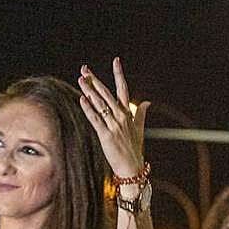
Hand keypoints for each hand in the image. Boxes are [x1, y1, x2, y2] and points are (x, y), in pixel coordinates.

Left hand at [77, 58, 148, 178]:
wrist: (132, 167)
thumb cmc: (134, 149)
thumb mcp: (139, 130)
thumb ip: (140, 114)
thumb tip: (147, 102)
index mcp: (127, 114)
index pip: (123, 88)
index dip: (119, 74)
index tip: (116, 60)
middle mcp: (121, 117)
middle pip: (107, 93)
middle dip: (95, 80)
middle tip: (85, 69)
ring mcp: (114, 125)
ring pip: (100, 104)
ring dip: (89, 91)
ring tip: (81, 79)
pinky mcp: (106, 135)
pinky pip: (96, 119)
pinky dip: (89, 109)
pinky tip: (82, 99)